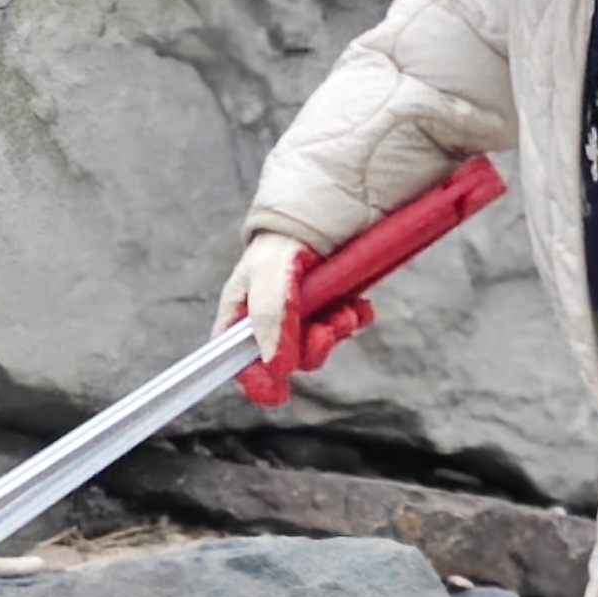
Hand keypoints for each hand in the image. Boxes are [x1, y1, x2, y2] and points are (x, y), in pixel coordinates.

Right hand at [214, 232, 371, 385]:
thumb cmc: (286, 236)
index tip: (277, 393)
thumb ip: (270, 317)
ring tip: (346, 310)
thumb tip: (276, 367)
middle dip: (310, 349)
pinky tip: (358, 305)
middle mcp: (272, 316)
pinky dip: (354, 320)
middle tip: (327, 329)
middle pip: (286, 359)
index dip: (255, 381)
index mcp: (243, 312)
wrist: (331, 204)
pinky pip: (345, 325)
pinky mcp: (334, 301)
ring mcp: (304, 311)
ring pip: (318, 344)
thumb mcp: (270, 273)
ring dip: (335, 332)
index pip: (238, 360)